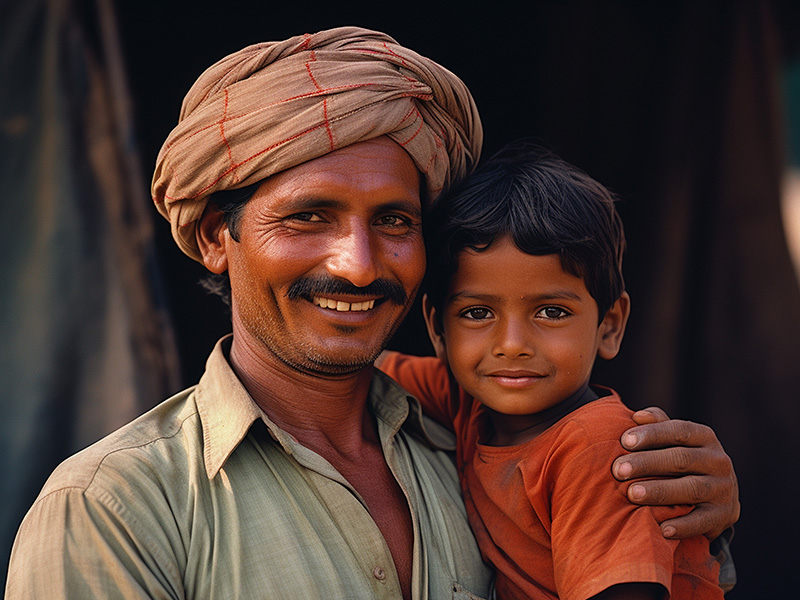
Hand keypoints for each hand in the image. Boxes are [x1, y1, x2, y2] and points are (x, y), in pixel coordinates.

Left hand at [612, 407, 739, 540]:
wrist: (715, 498)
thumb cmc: (681, 461)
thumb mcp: (673, 440)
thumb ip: (657, 425)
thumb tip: (637, 417)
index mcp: (705, 437)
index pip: (678, 430)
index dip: (651, 434)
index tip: (624, 441)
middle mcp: (718, 461)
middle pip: (681, 459)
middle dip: (647, 463)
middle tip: (618, 470)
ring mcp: (724, 489)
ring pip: (691, 488)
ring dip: (660, 491)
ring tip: (632, 494)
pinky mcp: (724, 516)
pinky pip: (702, 521)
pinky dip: (682, 526)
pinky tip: (661, 528)